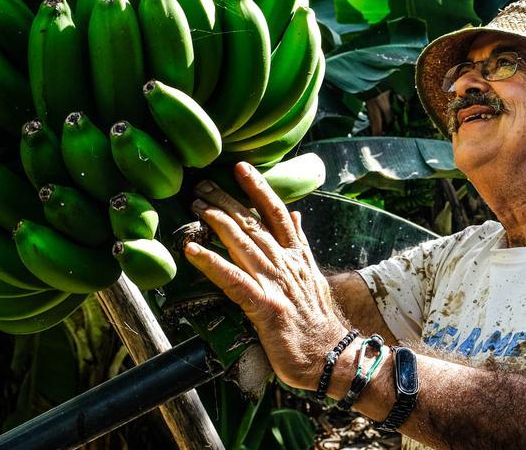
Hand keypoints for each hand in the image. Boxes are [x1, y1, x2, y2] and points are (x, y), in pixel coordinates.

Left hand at [185, 162, 348, 388]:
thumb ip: (301, 245)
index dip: (259, 188)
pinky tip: (192, 250)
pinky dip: (211, 263)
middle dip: (227, 200)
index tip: (241, 167)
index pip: (277, 213)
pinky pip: (233, 280)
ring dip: (217, 222)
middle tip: (202, 183)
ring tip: (196, 206)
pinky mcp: (265, 307)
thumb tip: (295, 215)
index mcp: (298, 257)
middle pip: (254, 224)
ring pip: (243, 244)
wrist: (333, 357)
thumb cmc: (319, 324)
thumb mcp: (314, 276)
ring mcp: (276, 284)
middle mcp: (287, 264)